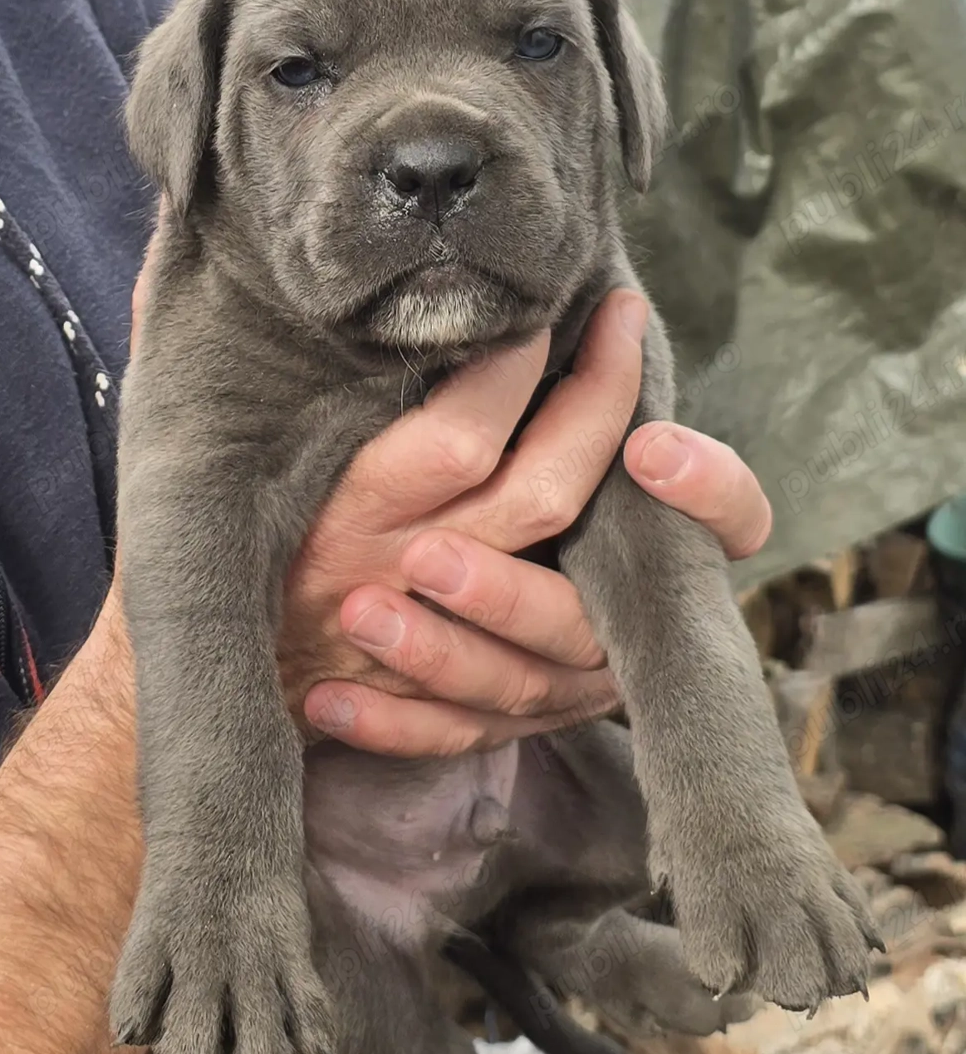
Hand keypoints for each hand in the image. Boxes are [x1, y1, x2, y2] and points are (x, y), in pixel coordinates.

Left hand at [284, 293, 770, 756]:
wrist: (351, 618)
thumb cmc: (440, 501)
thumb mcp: (478, 448)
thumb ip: (510, 408)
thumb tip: (516, 314)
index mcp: (626, 540)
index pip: (726, 522)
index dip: (712, 489)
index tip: (649, 446)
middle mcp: (584, 609)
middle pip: (574, 612)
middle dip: (503, 593)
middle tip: (425, 558)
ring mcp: (527, 674)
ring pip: (504, 683)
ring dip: (436, 655)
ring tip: (365, 613)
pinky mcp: (465, 722)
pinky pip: (438, 739)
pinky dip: (388, 724)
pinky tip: (327, 704)